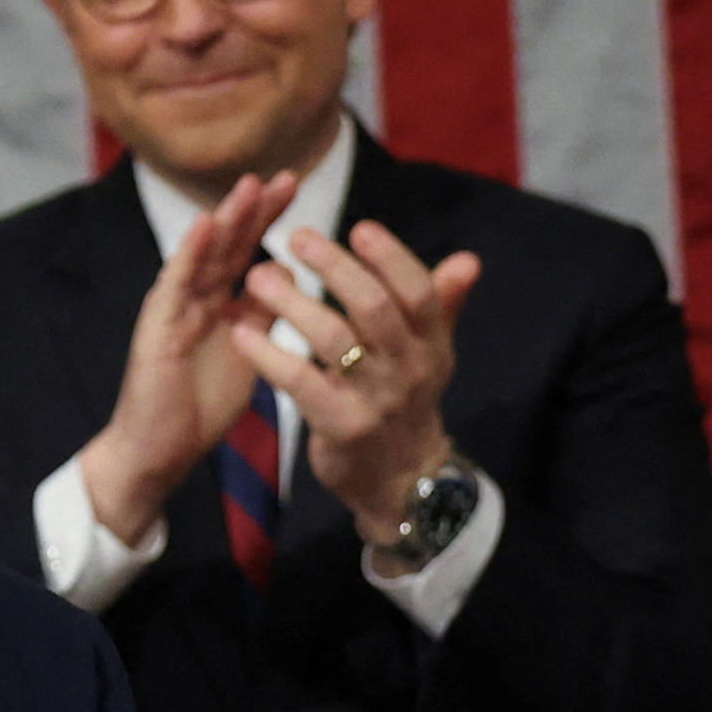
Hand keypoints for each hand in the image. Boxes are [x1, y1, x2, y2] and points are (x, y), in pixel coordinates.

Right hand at [74, 169, 300, 543]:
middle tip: (285, 175)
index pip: (246, 251)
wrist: (158, 451)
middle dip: (255, 208)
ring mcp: (173, 309)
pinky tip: (206, 225)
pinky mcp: (156, 327)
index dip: (268, 219)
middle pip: (228, 244)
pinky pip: (175, 284)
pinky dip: (190, 253)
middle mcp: (194, 298)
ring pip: (203, 255)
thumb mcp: (249, 353)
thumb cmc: (198, 406)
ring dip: (227, 219)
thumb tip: (288, 271)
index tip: (295, 185)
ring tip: (249, 186)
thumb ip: (264, 315)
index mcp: (217, 304)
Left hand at [237, 222, 481, 540]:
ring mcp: (375, 401)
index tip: (358, 228)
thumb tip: (469, 259)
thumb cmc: (405, 402)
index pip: (418, 292)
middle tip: (296, 237)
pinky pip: (301, 382)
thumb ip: (442, 304)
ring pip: (333, 339)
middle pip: (374, 307)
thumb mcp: (429, 356)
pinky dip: (269, 354)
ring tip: (258, 276)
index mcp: (432, 345)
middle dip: (334, 266)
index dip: (390, 258)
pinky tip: (242, 332)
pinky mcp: (341, 427)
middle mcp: (409, 370)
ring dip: (293, 302)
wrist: (400, 483)